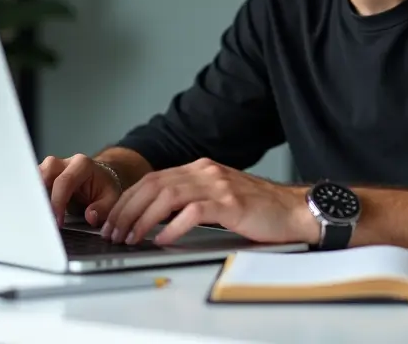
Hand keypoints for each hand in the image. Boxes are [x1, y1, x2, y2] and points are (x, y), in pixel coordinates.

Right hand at [39, 154, 121, 227]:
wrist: (101, 178)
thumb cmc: (104, 187)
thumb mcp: (111, 198)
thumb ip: (103, 208)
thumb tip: (90, 216)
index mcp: (82, 164)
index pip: (64, 181)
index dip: (58, 202)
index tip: (58, 221)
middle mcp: (65, 162)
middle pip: (45, 173)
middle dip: (40, 195)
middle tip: (40, 216)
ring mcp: (52, 167)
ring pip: (35, 176)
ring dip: (33, 195)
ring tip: (34, 214)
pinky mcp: (45, 175)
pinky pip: (34, 183)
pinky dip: (32, 196)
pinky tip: (33, 210)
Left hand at [101, 157, 319, 245]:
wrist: (294, 209)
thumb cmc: (258, 208)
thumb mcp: (218, 196)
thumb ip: (190, 199)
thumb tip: (154, 217)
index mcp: (200, 168)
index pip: (153, 179)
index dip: (128, 199)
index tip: (113, 219)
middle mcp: (206, 172)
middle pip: (154, 185)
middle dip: (128, 209)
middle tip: (114, 231)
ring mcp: (218, 185)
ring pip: (168, 196)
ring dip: (144, 218)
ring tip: (132, 237)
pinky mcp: (232, 203)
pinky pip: (194, 212)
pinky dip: (173, 226)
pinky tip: (163, 238)